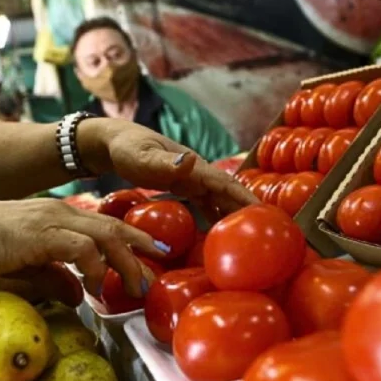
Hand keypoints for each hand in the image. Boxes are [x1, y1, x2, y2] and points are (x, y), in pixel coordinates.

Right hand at [0, 198, 165, 300]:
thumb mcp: (24, 266)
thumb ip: (53, 277)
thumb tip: (79, 295)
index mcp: (56, 216)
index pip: (104, 225)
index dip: (132, 239)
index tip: (153, 257)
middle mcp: (59, 212)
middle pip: (113, 227)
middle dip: (140, 249)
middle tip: (158, 271)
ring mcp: (49, 220)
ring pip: (104, 235)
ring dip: (125, 262)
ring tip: (135, 286)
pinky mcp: (38, 234)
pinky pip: (80, 246)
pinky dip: (96, 265)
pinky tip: (97, 285)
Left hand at [81, 118, 258, 220]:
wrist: (113, 143)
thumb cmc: (126, 149)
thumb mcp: (141, 157)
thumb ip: (164, 162)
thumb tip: (191, 162)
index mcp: (193, 166)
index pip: (226, 184)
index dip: (245, 198)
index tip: (265, 214)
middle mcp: (197, 172)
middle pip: (229, 193)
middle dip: (248, 209)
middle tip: (268, 231)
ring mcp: (191, 180)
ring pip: (220, 199)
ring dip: (234, 215)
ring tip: (250, 237)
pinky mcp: (183, 187)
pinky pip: (205, 204)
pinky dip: (215, 217)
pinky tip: (218, 234)